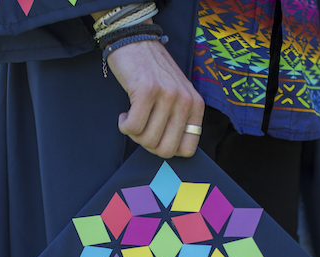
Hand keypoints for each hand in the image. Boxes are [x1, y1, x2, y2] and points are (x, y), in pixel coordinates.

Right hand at [106, 39, 204, 157]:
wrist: (135, 41)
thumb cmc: (153, 72)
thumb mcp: (176, 95)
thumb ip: (178, 120)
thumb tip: (169, 151)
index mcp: (195, 106)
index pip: (188, 150)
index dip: (167, 149)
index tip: (157, 137)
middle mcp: (185, 101)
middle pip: (165, 150)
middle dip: (148, 145)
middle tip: (142, 130)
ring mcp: (167, 95)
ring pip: (147, 140)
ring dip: (134, 134)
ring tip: (133, 117)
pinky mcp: (146, 91)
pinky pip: (132, 127)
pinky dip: (124, 125)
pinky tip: (125, 113)